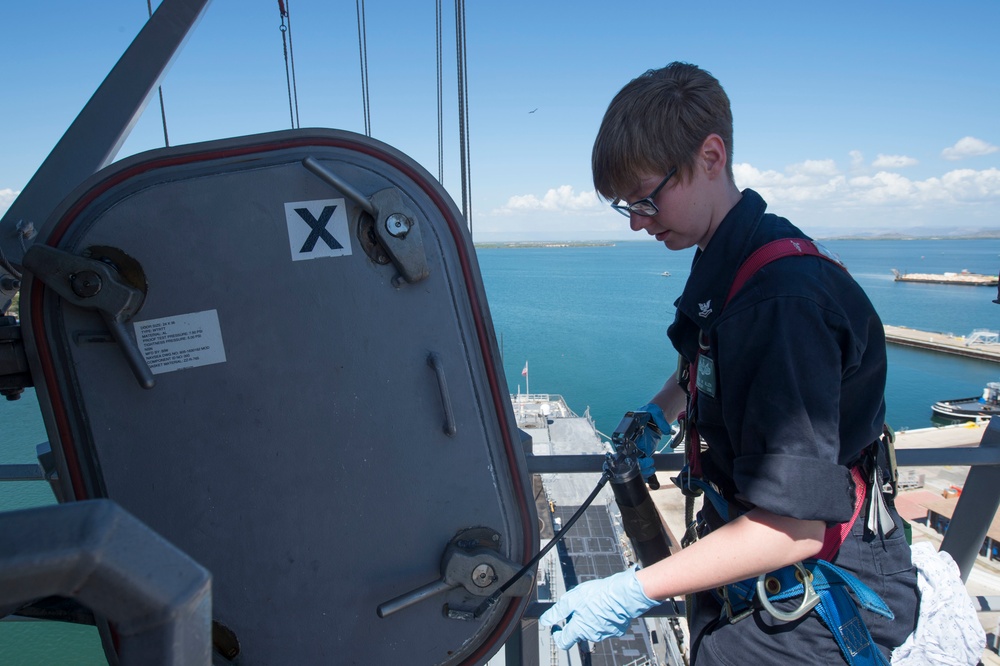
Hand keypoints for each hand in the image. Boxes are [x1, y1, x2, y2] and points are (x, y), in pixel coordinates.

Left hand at [539, 567, 658, 649]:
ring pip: (592, 629)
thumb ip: (557, 611)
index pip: (563, 641)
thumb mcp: (572, 599)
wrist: (624, 595)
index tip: (557, 626)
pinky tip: (604, 606)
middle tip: (578, 605)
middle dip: (575, 621)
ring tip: (593, 602)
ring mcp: (605, 634)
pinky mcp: (617, 630)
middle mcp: (592, 635)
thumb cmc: (599, 595)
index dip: (557, 635)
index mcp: (579, 630)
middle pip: (578, 633)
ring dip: (589, 619)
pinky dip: (603, 619)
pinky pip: (606, 626)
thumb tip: (545, 620)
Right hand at [633, 403, 670, 480]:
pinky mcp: (644, 452)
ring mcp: (638, 448)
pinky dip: (646, 471)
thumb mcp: (656, 413)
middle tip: (649, 463)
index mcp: (630, 432)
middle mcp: (632, 442)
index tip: (638, 457)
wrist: (656, 416)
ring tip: (651, 468)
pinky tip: (651, 472)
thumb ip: (661, 421)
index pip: (625, 445)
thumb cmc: (652, 413)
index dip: (628, 454)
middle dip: (638, 465)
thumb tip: (667, 430)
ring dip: (642, 470)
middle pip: (629, 458)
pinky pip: (642, 464)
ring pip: (635, 464)